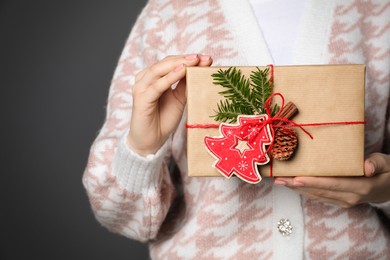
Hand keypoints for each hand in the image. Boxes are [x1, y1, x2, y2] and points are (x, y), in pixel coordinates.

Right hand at [127, 54, 212, 155]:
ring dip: (178, 64)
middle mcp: (145, 79)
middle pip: (165, 63)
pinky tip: (182, 71)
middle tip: (203, 57)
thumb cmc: (163, 120)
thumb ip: (185, 85)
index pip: (171, 62)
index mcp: (154, 78)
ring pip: (159, 70)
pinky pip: (157, 86)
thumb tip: (200, 69)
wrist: (150, 142)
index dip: (188, 58)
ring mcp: (141, 88)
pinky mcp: (141, 99)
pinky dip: (170, 77)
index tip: (207, 58)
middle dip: (185, 59)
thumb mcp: (179, 99)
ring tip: (194, 61)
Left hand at [274, 153, 389, 207]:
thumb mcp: (386, 163)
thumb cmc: (386, 171)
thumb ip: (376, 163)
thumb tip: (367, 166)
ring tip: (279, 180)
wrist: (389, 189)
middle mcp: (350, 197)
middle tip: (278, 178)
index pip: (333, 184)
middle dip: (297, 185)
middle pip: (319, 190)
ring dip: (296, 189)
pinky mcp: (339, 202)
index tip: (296, 178)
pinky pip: (318, 196)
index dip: (314, 182)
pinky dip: (304, 191)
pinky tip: (291, 185)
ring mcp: (344, 201)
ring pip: (316, 195)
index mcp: (360, 187)